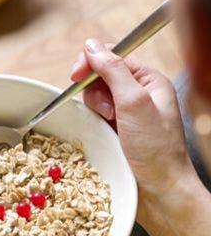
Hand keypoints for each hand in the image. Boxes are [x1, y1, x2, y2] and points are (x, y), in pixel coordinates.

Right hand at [71, 38, 196, 219]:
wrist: (160, 190)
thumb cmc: (155, 149)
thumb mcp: (134, 102)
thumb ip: (113, 70)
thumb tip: (91, 45)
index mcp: (150, 81)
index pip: (114, 55)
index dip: (92, 61)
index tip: (76, 75)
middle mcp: (139, 93)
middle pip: (100, 74)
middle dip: (95, 90)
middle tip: (106, 109)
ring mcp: (126, 112)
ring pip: (94, 95)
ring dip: (95, 107)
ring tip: (109, 123)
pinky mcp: (115, 128)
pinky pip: (93, 113)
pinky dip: (93, 120)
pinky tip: (103, 131)